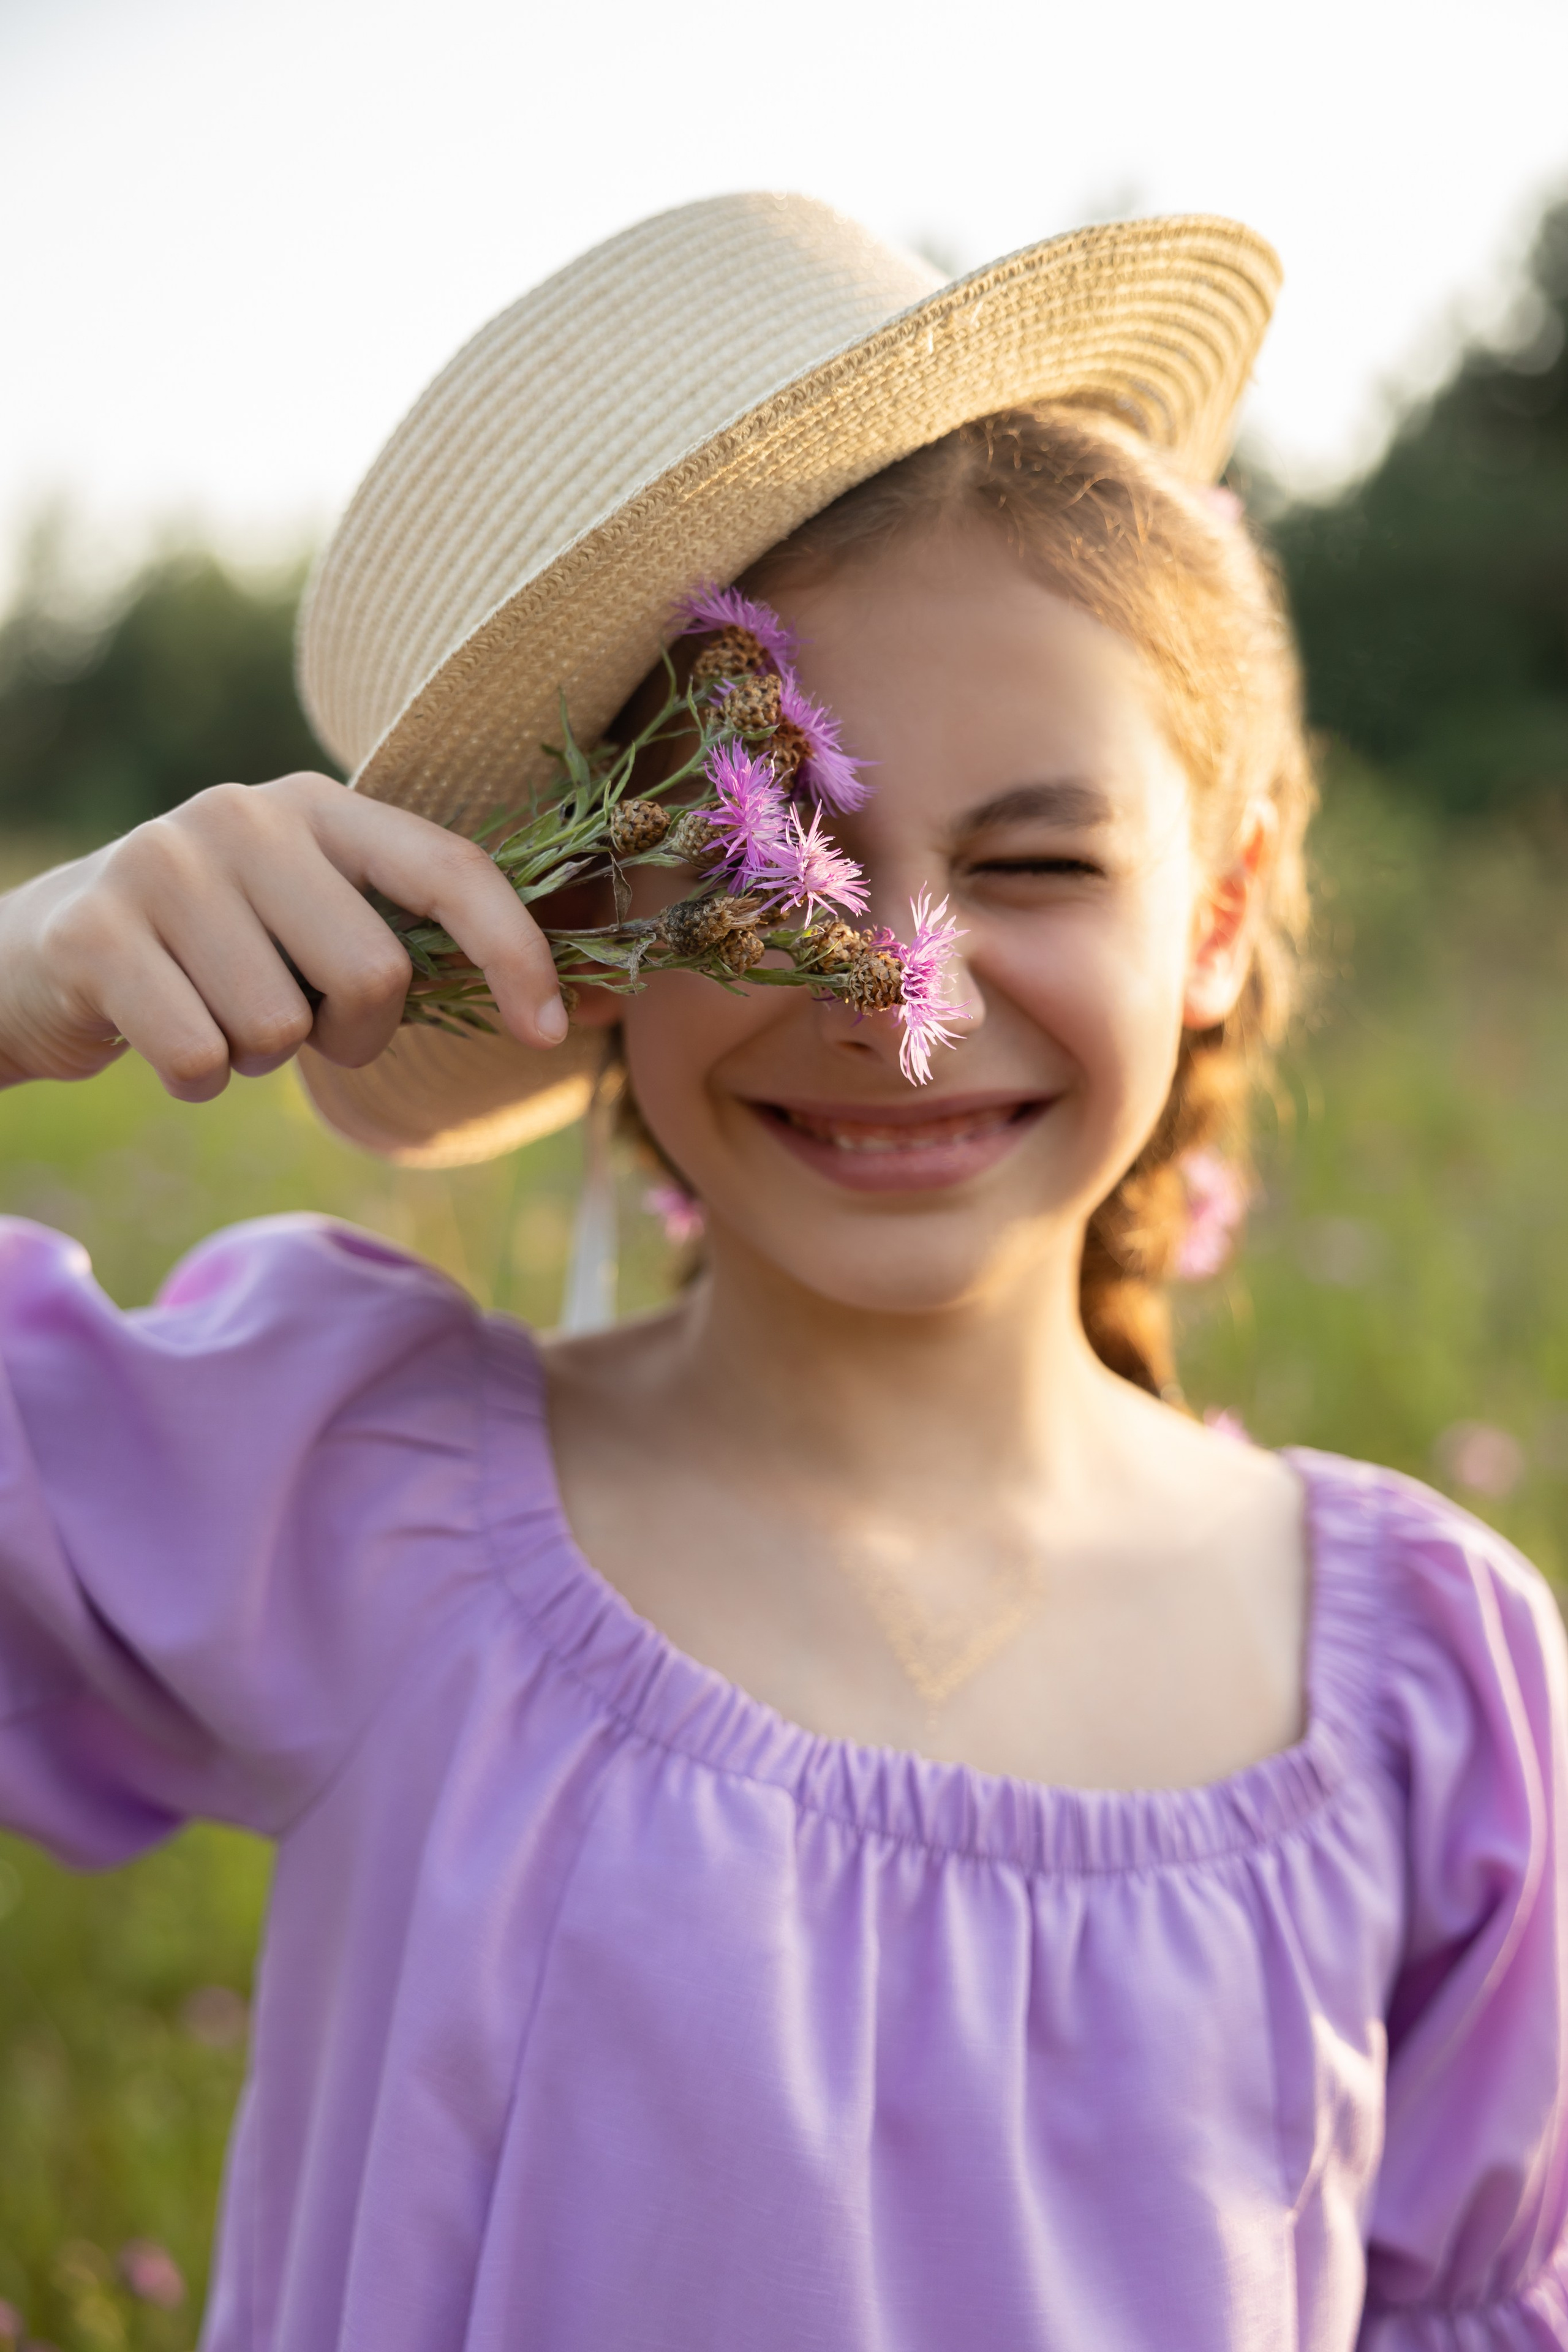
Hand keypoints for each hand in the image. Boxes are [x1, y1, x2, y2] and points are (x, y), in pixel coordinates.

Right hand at [0, 773, 568, 1099]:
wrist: (41, 961)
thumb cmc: (214, 957)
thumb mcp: (316, 928)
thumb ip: (420, 950)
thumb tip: (582, 1015)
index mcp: (320, 806)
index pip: (451, 870)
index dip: (516, 953)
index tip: (548, 1033)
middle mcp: (246, 813)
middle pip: (373, 975)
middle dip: (349, 1035)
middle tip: (294, 1023)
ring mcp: (165, 862)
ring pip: (281, 1029)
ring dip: (260, 1058)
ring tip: (213, 1014)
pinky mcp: (97, 931)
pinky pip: (202, 1059)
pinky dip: (196, 1080)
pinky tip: (162, 1035)